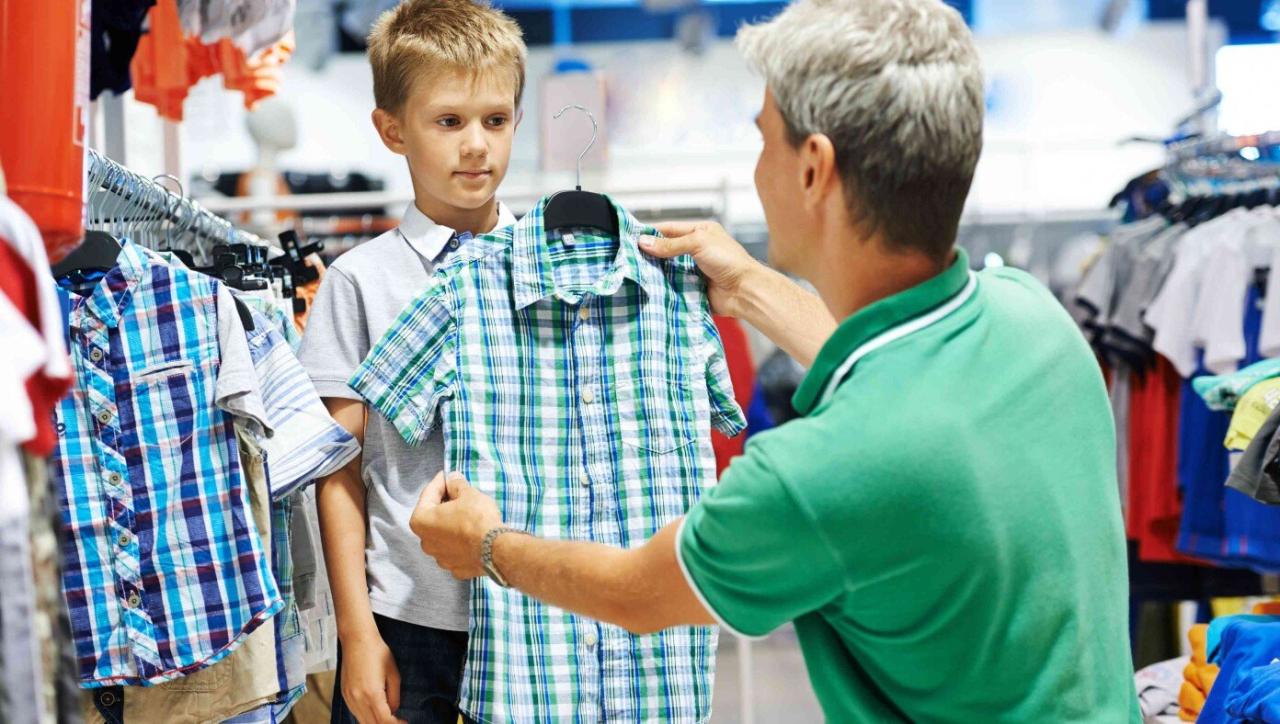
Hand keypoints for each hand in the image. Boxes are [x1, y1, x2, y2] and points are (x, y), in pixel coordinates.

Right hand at [338, 631, 405, 723]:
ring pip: (362, 721)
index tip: (405, 723)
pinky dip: (366, 717)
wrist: (357, 639)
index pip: (384, 721)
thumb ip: (394, 696)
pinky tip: (375, 712)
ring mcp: (349, 697)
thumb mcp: (393, 673)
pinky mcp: (344, 694)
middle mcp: (358, 698)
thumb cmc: (377, 652)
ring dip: (376, 723)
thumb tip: (393, 710)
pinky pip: (355, 713)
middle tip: (398, 721)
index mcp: (372, 694)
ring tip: (388, 717)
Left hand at [410, 472, 501, 579]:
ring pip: (443, 536)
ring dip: (452, 525)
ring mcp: (440, 558)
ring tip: (468, 516)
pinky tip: (473, 535)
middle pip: (433, 517)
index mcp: (421, 521)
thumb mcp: (468, 494)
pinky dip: (461, 543)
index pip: (428, 494)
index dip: (440, 482)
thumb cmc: (478, 519)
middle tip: (459, 495)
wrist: (496, 549)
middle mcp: (425, 542)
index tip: (448, 475)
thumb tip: (453, 479)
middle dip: (444, 505)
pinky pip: (456, 551)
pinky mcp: (456, 568)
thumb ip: (456, 485)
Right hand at [639, 221, 762, 317]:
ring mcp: (694, 270)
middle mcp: (696, 250)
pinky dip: (663, 287)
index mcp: (700, 232)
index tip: (631, 238)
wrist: (744, 291)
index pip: (670, 229)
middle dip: (650, 254)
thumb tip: (644, 242)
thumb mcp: (698, 243)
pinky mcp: (692, 288)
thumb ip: (670, 244)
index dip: (651, 233)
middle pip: (666, 250)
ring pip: (668, 269)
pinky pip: (673, 286)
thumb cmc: (728, 261)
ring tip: (634, 273)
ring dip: (655, 272)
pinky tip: (648, 288)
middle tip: (628, 258)